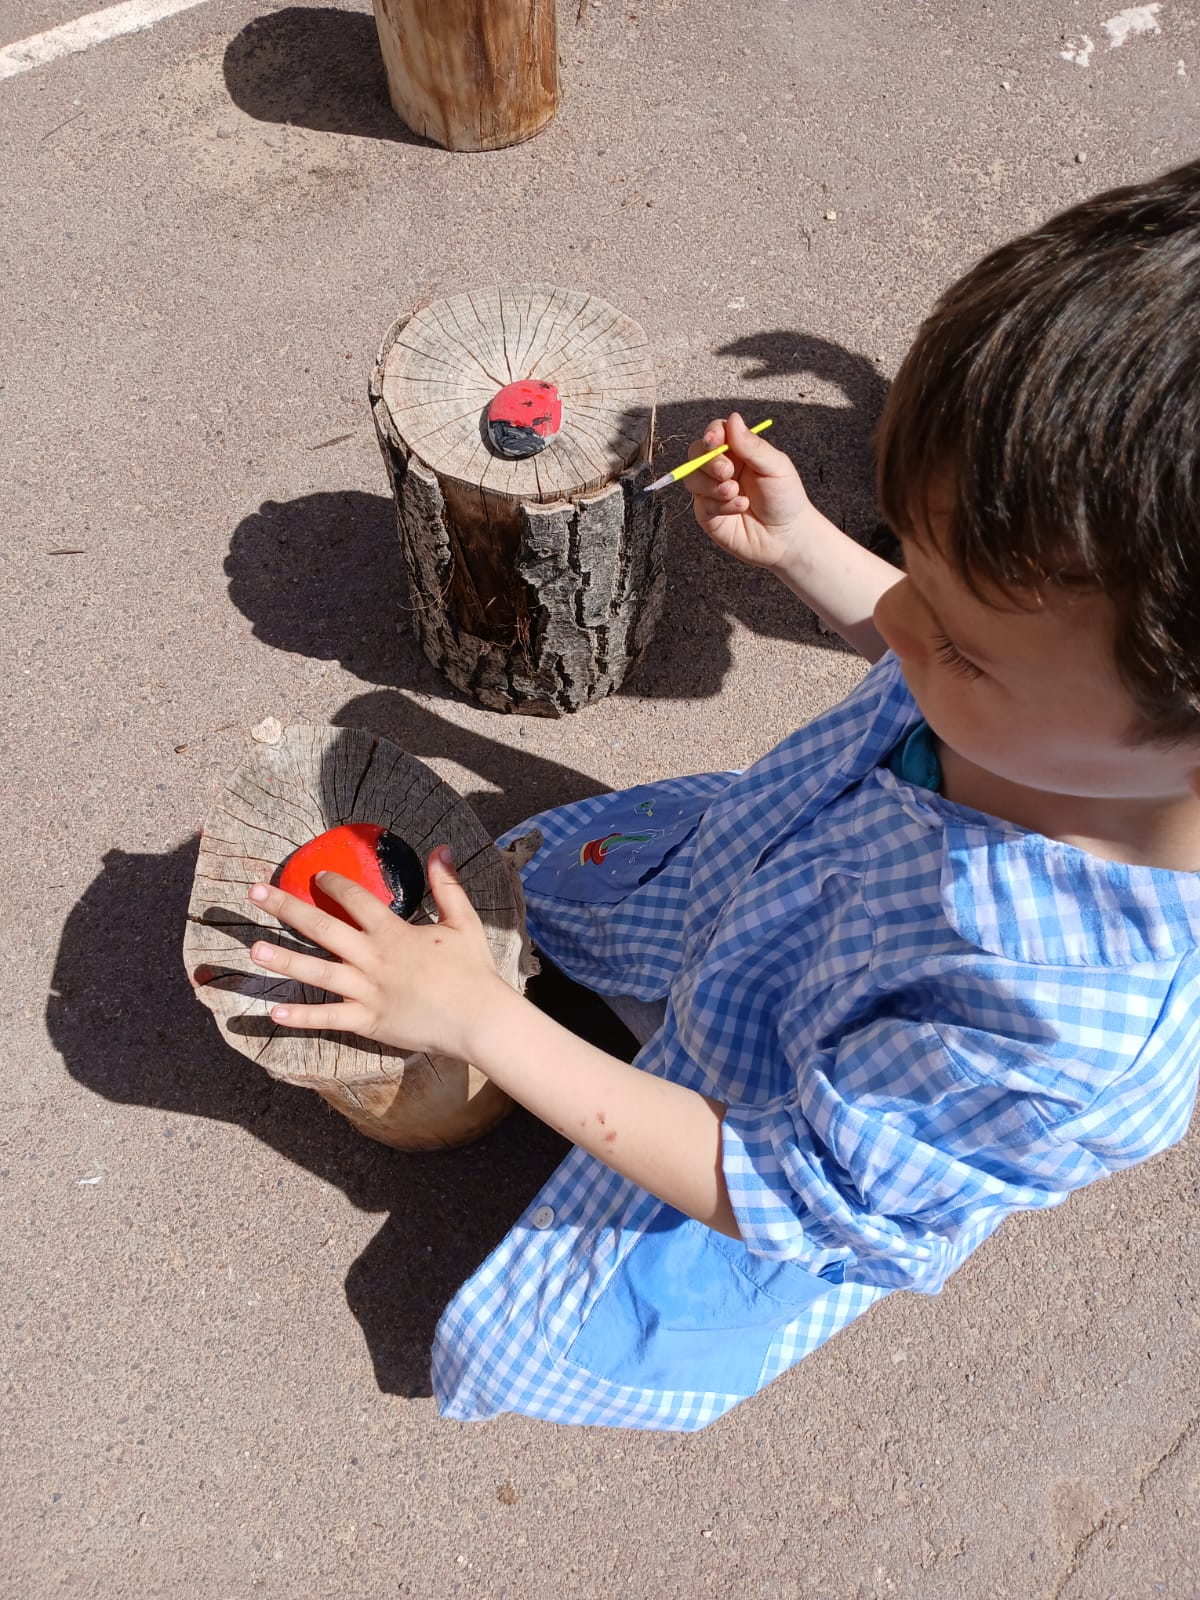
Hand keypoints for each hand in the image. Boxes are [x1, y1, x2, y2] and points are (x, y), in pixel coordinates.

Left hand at [245, 845, 502, 1059]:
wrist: (480, 1019)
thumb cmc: (473, 970)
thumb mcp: (463, 920)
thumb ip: (447, 884)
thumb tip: (441, 847)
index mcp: (393, 932)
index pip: (355, 899)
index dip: (333, 884)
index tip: (315, 876)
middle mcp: (373, 959)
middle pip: (322, 928)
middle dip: (286, 908)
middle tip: (255, 892)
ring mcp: (367, 992)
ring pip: (317, 973)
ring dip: (284, 960)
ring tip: (253, 949)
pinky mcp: (368, 1022)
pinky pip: (329, 1018)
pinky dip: (302, 1017)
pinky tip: (274, 1012)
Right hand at [685, 412, 817, 569]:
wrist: (786, 536)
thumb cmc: (785, 498)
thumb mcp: (775, 466)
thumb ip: (752, 445)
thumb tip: (733, 418)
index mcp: (738, 451)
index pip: (715, 433)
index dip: (711, 434)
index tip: (715, 441)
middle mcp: (722, 468)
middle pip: (696, 453)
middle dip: (709, 461)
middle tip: (727, 472)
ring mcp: (712, 491)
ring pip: (692, 478)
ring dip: (712, 485)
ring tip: (735, 493)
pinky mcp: (707, 514)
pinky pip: (702, 504)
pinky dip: (719, 505)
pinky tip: (740, 507)